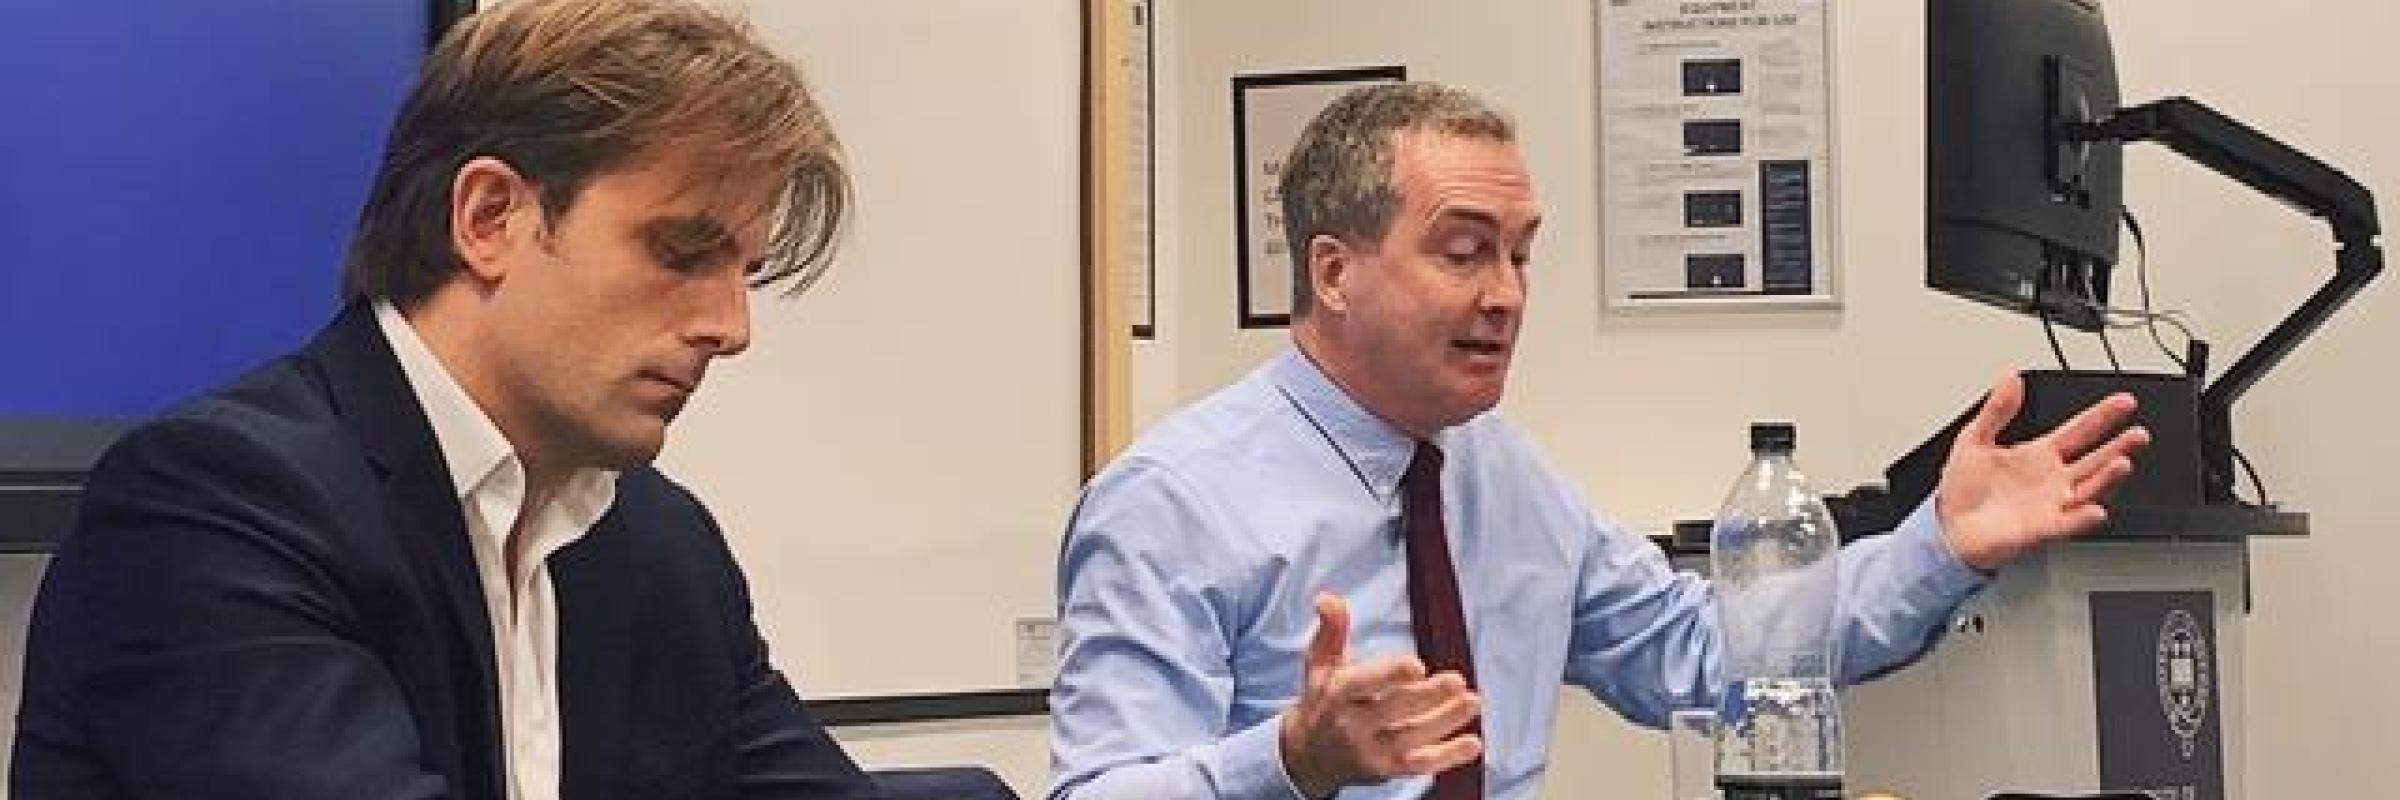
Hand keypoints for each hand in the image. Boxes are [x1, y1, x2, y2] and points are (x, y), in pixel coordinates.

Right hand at [1278, 593, 1482, 798]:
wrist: (1309, 756)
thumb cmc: (1322, 699)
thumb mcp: (1320, 663)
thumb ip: (1331, 628)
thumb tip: (1327, 598)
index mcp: (1337, 695)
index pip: (1361, 685)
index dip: (1389, 675)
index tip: (1417, 665)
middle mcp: (1352, 726)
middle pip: (1392, 711)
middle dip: (1426, 697)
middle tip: (1457, 681)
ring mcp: (1371, 751)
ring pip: (1411, 738)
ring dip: (1445, 721)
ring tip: (1472, 702)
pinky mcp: (1388, 770)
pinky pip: (1420, 765)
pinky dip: (1447, 756)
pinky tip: (1473, 744)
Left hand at [1936, 372, 2151, 570]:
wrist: (1948, 527)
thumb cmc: (1964, 487)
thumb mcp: (1974, 439)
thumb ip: (1996, 410)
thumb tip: (2010, 378)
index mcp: (2040, 454)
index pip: (2079, 431)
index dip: (2102, 416)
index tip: (2125, 402)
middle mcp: (2054, 479)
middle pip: (2095, 460)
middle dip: (2119, 447)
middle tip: (2138, 434)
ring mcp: (2052, 505)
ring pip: (2088, 490)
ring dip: (2107, 478)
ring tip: (2123, 463)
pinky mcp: (2040, 529)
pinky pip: (2066, 524)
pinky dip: (2081, 519)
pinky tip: (2095, 510)